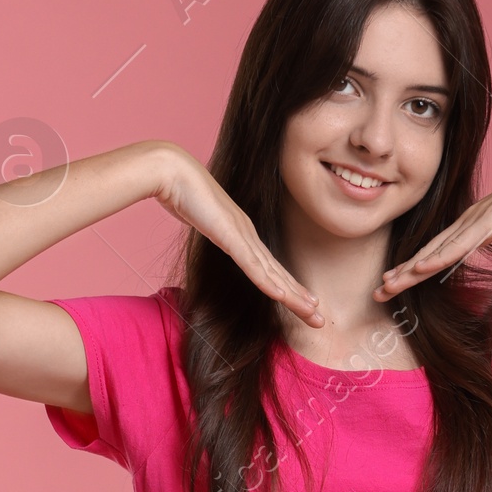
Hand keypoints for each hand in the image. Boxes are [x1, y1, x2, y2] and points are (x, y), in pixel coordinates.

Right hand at [152, 145, 323, 325]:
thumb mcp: (202, 220)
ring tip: (313, 312)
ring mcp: (241, 235)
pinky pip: (251, 265)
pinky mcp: (229, 235)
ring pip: (271, 273)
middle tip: (319, 318)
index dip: (289, 288)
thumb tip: (212, 231)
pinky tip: (282, 296)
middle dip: (300, 298)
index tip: (306, 303)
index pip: (270, 268)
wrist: (172, 172)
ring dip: (293, 295)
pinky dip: (267, 282)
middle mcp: (248, 235)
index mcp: (242, 234)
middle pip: (278, 274)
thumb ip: (211, 228)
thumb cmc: (183, 193)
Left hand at [375, 155, 491, 298]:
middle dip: (401, 273)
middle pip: (428, 252)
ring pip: (436, 251)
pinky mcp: (489, 222)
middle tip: (378, 292)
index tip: (394, 284)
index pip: (436, 251)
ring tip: (387, 285)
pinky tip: (419, 269)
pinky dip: (437, 258)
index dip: (413, 268)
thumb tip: (482, 242)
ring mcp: (476, 221)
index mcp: (471, 223)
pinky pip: (458, 245)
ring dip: (410, 270)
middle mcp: (467, 221)